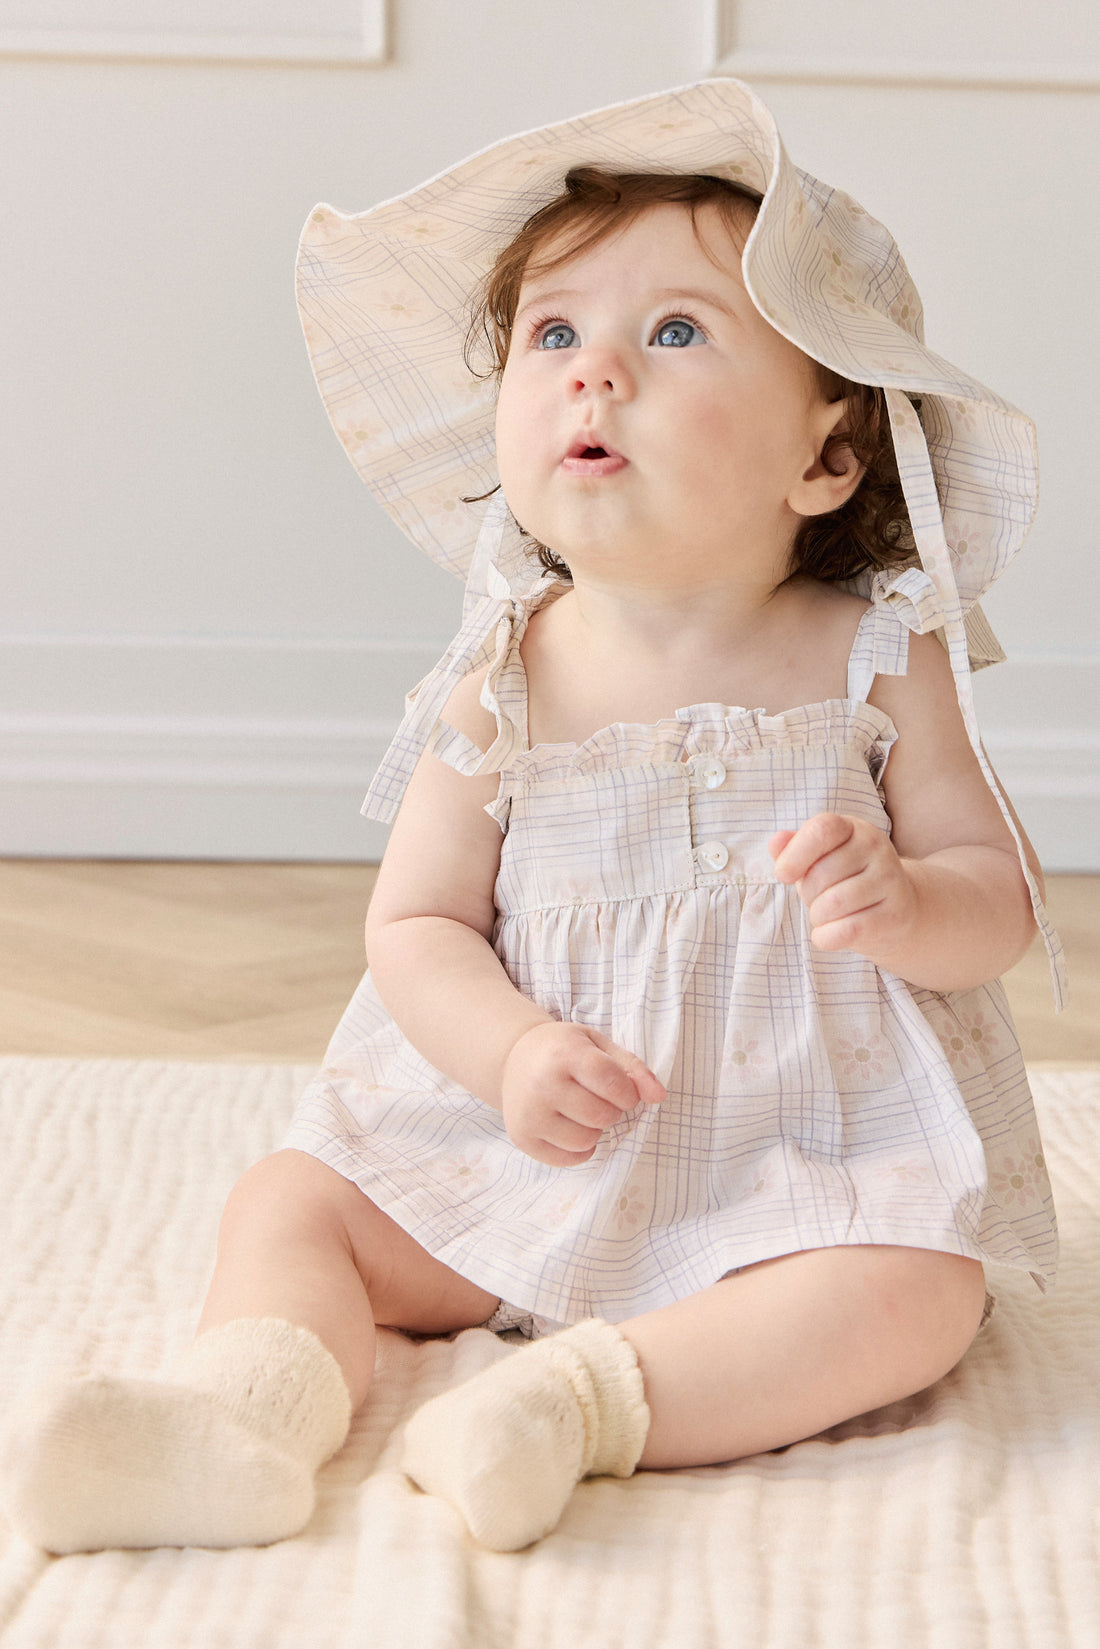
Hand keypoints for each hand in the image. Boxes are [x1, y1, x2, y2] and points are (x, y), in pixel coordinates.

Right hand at [500, 1021, 664, 1166]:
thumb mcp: (598, 1046)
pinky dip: (579, 1148)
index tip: (622, 1090)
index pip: (612, 1082)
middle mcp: (542, 1084)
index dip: (628, 1092)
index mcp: (564, 1053)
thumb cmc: (563, 1051)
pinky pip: (569, 1159)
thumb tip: (658, 1096)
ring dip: (595, 1130)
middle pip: (602, 1116)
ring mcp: (530, 1114)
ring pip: (587, 1140)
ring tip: (582, 1111)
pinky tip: (570, 1126)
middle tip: (596, 1097)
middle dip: (611, 1110)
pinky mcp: (523, 1138)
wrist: (513, 1058)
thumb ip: (633, 1068)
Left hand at [769, 812, 917, 958]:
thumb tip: (776, 842)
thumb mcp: (818, 859)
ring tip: (827, 916)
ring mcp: (890, 880)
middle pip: (821, 874)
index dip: (795, 854)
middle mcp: (876, 847)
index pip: (822, 830)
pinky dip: (827, 937)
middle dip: (808, 894)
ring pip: (832, 904)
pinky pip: (847, 929)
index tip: (783, 875)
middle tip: (819, 899)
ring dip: (818, 917)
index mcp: (854, 828)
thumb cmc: (846, 880)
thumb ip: (793, 849)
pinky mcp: (895, 913)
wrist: (896, 908)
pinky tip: (830, 935)